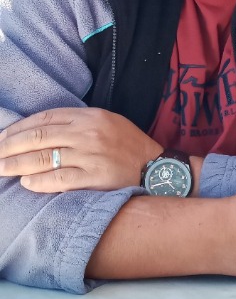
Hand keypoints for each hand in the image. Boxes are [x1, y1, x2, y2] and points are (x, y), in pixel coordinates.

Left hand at [0, 108, 164, 191]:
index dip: (20, 127)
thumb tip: (41, 131)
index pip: (45, 118)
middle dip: (10, 146)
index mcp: (90, 116)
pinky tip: (26, 182)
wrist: (157, 169)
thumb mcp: (107, 123)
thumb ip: (78, 123)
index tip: (2, 136)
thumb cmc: (129, 147)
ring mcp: (91, 156)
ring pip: (44, 158)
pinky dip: (39, 181)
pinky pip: (60, 179)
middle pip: (39, 137)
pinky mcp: (95, 178)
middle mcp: (88, 133)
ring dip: (16, 164)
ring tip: (0, 168)